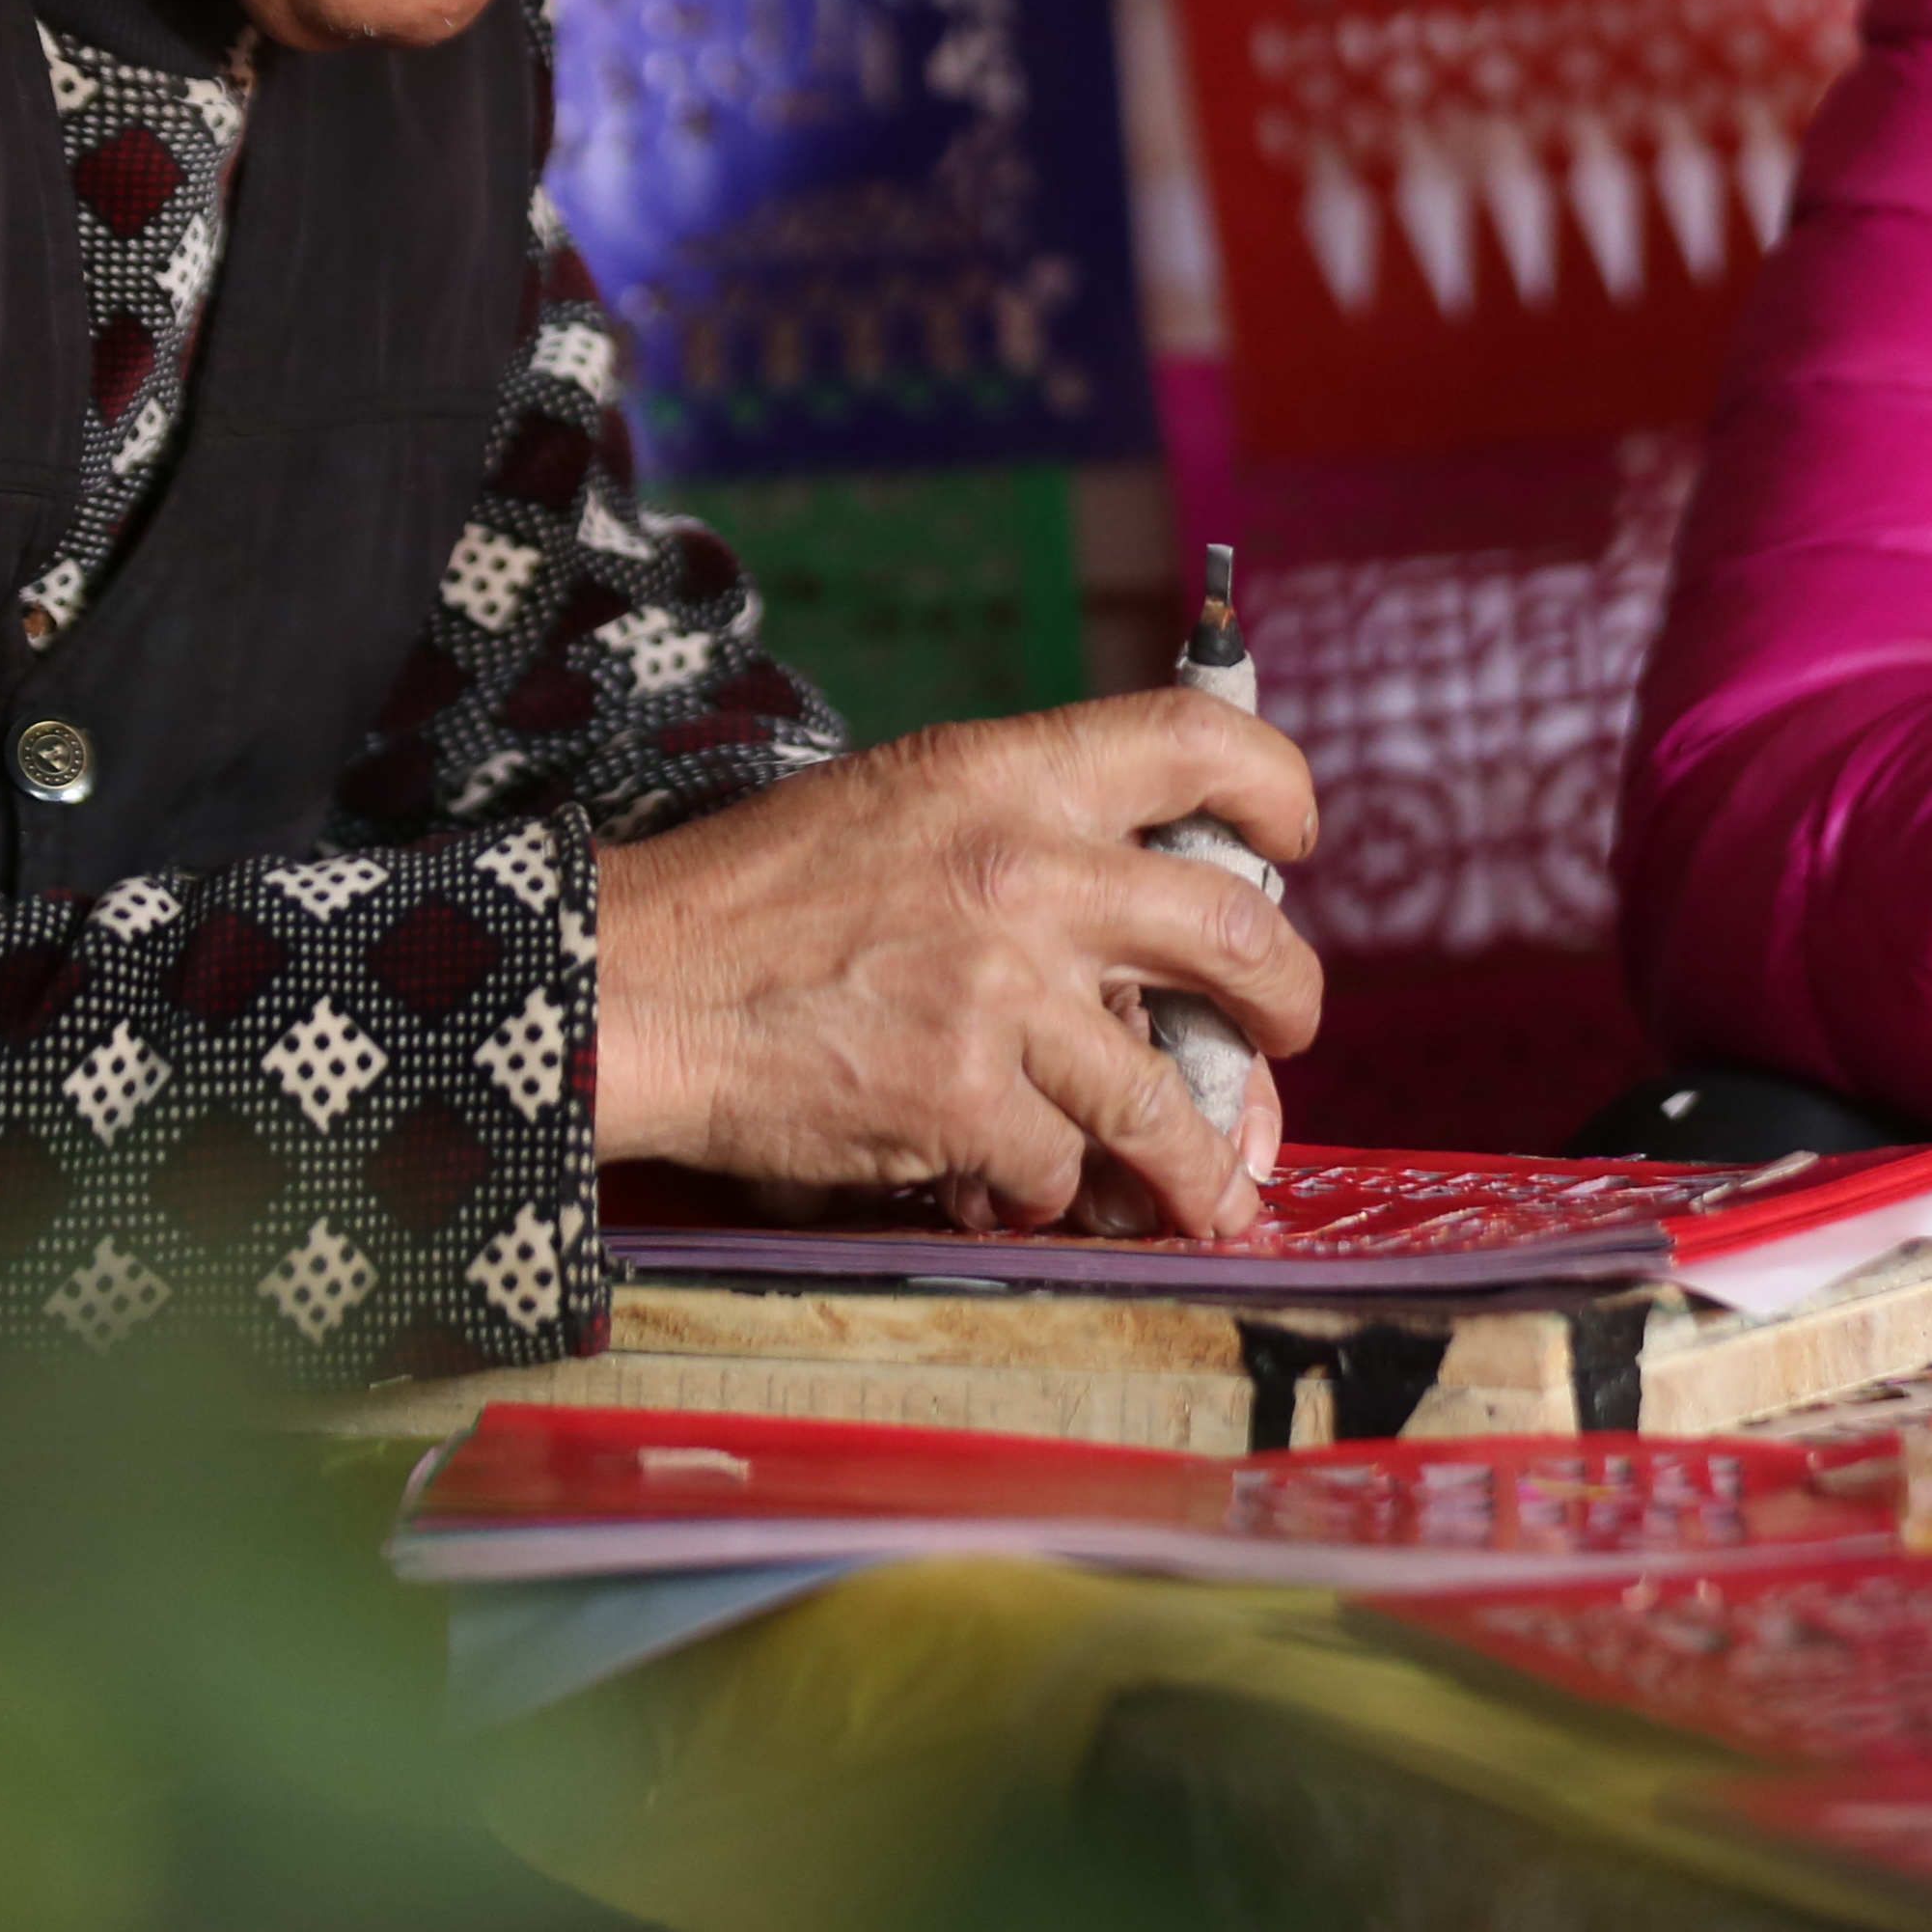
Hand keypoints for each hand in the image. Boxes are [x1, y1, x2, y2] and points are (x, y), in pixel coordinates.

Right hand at [592, 692, 1320, 1236]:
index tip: (1291, 839)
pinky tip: (1009, 1179)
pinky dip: (1044, 1188)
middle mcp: (1029, 872)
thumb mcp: (905, 802)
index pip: (1197, 739)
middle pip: (1240, 934)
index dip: (1275, 788)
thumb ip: (1029, 837)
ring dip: (1200, 1162)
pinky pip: (1058, 1166)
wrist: (641, 981)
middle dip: (1291, 1002)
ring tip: (1215, 1192)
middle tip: (1285, 1031)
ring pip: (1163, 1097)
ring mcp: (1002, 992)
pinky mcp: (962, 1100)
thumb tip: (1148, 934)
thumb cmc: (761, 894)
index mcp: (1013, 775)